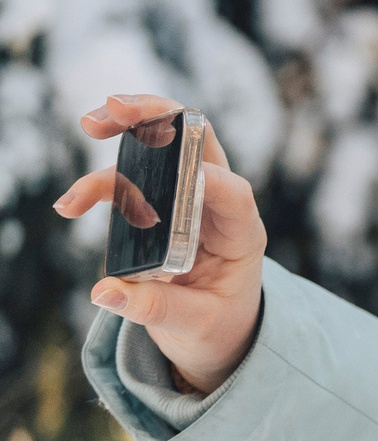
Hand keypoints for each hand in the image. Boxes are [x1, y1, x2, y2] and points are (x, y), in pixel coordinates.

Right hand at [56, 95, 265, 395]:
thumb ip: (157, 310)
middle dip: (161, 117)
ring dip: (129, 129)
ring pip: (166, 146)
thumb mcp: (197, 327)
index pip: (232, 193)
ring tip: (90, 124)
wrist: (217, 332)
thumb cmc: (218, 327)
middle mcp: (220, 206)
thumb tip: (105, 292)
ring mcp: (192, 199)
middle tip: (115, 108)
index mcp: (242, 235)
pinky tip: (72, 203)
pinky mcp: (162, 204)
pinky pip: (134, 178)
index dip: (203, 179)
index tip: (167, 180)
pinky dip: (102, 181)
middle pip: (200, 143)